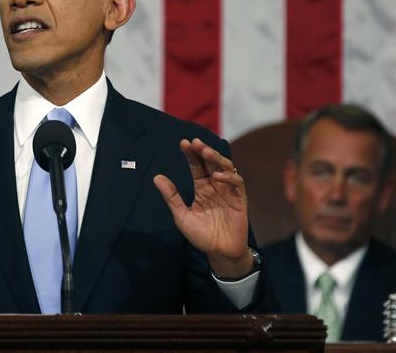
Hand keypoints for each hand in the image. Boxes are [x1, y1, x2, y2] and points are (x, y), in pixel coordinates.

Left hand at [153, 138, 252, 277]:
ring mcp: (228, 191)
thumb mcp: (181, 215)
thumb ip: (171, 196)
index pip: (197, 166)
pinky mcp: (239, 199)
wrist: (219, 252)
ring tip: (205, 152)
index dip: (191, 154)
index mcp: (202, 188)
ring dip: (216, 158)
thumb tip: (156, 177)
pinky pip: (237, 183)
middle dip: (204, 150)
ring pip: (226, 167)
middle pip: (211, 162)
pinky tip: (217, 176)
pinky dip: (229, 177)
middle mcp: (215, 186)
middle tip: (194, 142)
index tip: (183, 143)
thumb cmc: (201, 235)